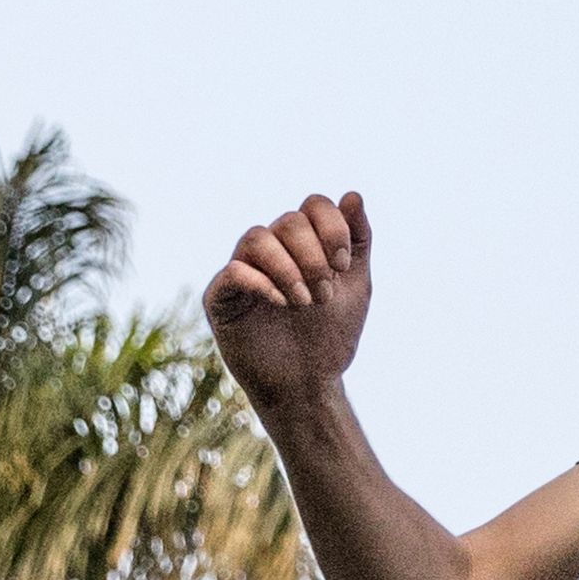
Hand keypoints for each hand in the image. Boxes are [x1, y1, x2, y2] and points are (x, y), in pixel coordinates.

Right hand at [207, 192, 376, 413]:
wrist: (309, 385)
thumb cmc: (329, 336)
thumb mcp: (355, 286)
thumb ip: (357, 241)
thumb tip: (353, 195)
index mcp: (303, 243)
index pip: (313, 205)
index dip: (332, 228)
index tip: (343, 266)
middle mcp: (271, 250)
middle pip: (288, 221)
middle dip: (314, 256)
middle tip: (325, 294)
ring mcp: (243, 271)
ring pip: (257, 238)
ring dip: (288, 268)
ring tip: (305, 303)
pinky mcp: (221, 297)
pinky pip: (234, 272)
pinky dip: (262, 283)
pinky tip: (282, 303)